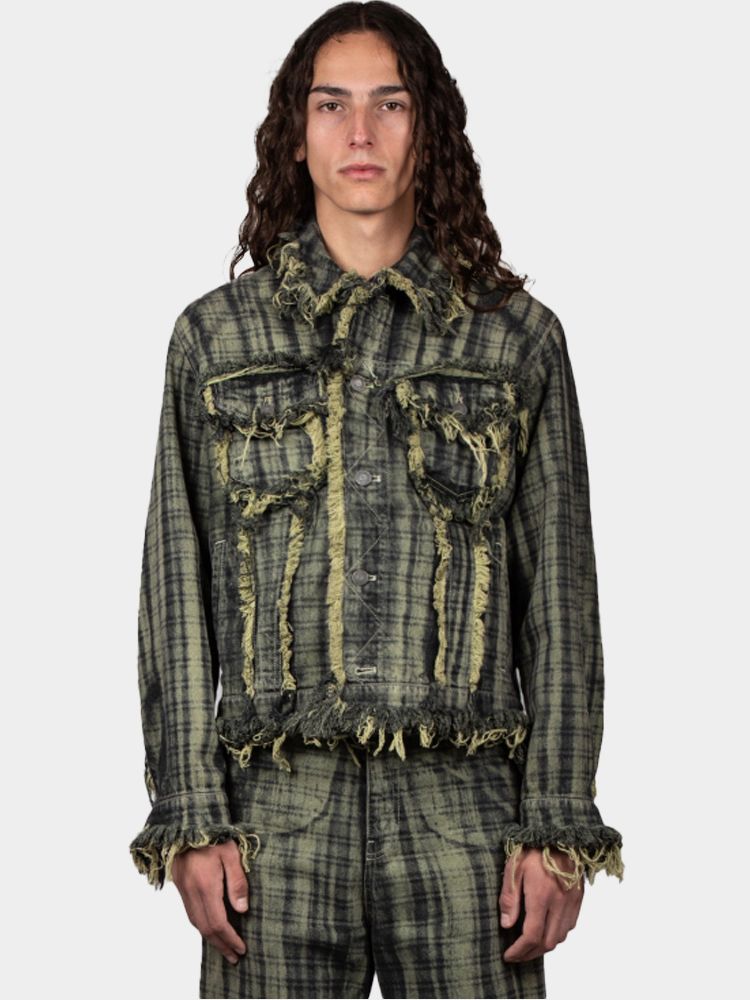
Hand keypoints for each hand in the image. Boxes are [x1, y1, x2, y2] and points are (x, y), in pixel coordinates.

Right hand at [171, 840, 248, 963]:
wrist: (187, 819)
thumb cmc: (214, 833)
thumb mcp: (232, 853)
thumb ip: (237, 882)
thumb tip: (242, 911)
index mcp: (205, 885)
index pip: (218, 922)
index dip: (230, 938)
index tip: (241, 948)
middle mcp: (191, 891)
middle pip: (205, 927)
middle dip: (220, 944)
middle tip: (234, 956)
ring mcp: (183, 888)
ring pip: (195, 922)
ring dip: (210, 937)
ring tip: (224, 946)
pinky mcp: (180, 884)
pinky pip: (190, 912)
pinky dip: (201, 925)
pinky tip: (210, 926)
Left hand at [499, 846, 583, 961]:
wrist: (560, 832)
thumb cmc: (533, 847)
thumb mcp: (514, 868)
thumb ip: (509, 898)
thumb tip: (507, 925)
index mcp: (541, 896)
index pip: (531, 936)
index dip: (519, 951)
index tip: (508, 956)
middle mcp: (559, 903)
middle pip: (547, 943)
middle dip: (531, 953)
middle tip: (517, 954)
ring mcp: (571, 902)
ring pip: (560, 937)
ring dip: (544, 946)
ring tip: (529, 945)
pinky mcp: (578, 898)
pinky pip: (569, 925)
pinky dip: (557, 934)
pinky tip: (545, 929)